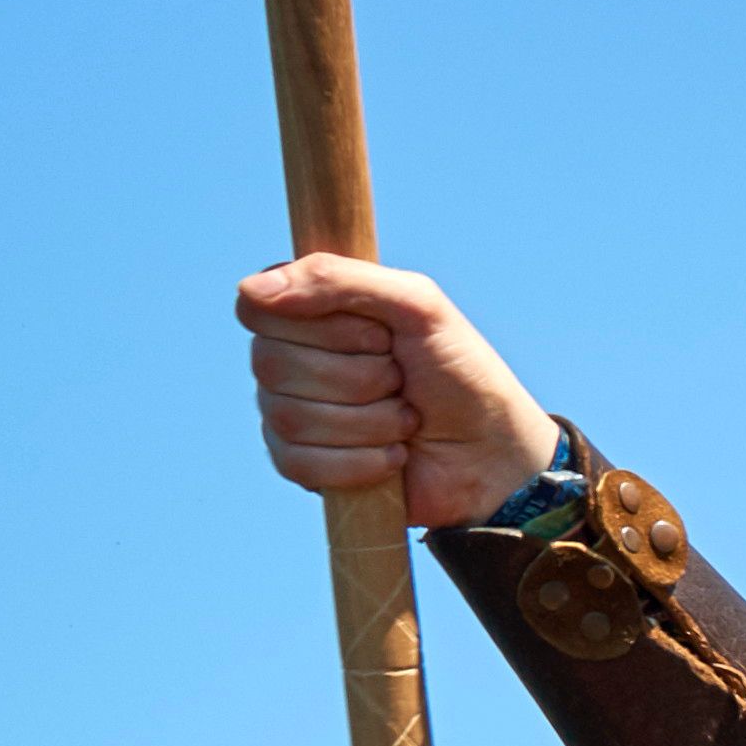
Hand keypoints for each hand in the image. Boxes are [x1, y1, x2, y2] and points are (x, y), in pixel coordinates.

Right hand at [243, 253, 563, 528]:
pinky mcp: (303, 465)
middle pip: (270, 365)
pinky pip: (298, 463)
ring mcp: (291, 413)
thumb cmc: (459, 371)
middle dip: (357, 377)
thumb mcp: (416, 304)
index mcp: (309, 311)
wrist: (494, 452)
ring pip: (288, 417)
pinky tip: (396, 454)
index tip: (378, 334)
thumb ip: (339, 280)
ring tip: (407, 419)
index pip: (258, 309)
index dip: (320, 326)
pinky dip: (360, 461)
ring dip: (368, 421)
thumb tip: (252, 289)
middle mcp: (289, 359)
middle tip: (402, 379)